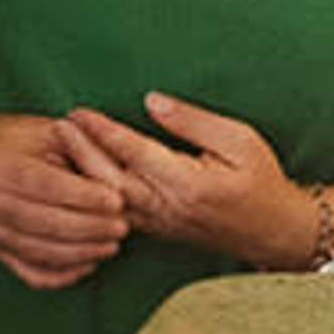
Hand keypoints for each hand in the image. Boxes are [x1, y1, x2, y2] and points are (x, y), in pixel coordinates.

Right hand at [0, 111, 133, 287]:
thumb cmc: (14, 139)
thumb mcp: (44, 130)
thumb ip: (77, 149)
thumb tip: (114, 177)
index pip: (46, 186)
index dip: (84, 197)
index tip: (117, 201)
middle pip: (43, 223)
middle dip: (89, 228)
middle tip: (123, 227)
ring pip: (39, 252)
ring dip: (81, 253)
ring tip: (112, 245)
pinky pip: (29, 273)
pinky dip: (61, 275)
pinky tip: (88, 264)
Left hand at [68, 91, 310, 269]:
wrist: (274, 232)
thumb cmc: (262, 181)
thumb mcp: (240, 140)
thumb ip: (192, 121)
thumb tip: (151, 101)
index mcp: (189, 184)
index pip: (135, 153)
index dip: (104, 132)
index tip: (81, 113)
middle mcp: (167, 208)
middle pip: (108, 181)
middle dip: (80, 152)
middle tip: (58, 124)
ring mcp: (158, 224)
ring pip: (105, 202)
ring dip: (80, 174)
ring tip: (60, 147)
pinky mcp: (154, 231)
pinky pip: (112, 213)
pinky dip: (91, 194)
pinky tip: (78, 176)